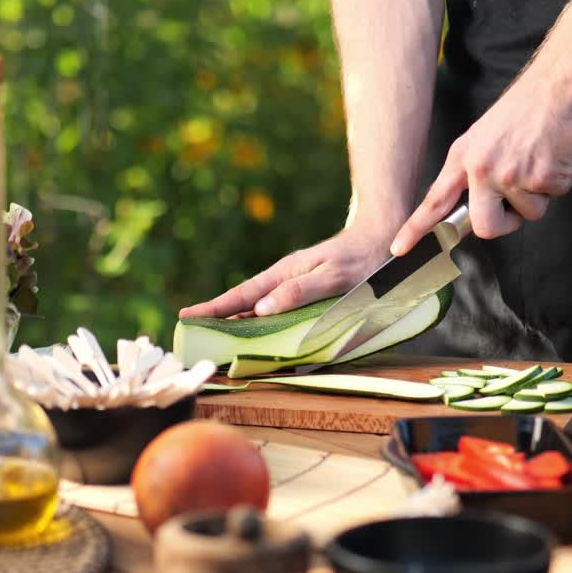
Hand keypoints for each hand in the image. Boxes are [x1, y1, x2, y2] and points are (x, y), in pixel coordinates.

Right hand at [178, 222, 396, 318]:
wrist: (383, 237)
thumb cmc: (360, 259)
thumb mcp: (332, 277)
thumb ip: (299, 292)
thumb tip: (260, 309)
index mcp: (284, 274)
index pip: (242, 295)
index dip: (215, 308)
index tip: (187, 317)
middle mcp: (284, 279)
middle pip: (243, 301)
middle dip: (217, 316)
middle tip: (192, 332)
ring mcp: (293, 284)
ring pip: (257, 305)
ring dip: (236, 319)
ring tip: (215, 335)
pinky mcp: (305, 290)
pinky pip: (274, 308)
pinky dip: (259, 320)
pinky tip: (255, 328)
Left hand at [389, 69, 571, 255]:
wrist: (557, 85)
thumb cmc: (525, 110)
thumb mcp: (483, 137)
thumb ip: (473, 172)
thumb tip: (476, 207)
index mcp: (462, 157)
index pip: (434, 201)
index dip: (415, 228)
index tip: (398, 248)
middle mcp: (481, 169)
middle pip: (485, 227)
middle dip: (504, 225)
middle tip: (515, 205)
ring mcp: (511, 174)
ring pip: (529, 213)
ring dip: (538, 195)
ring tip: (538, 159)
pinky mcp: (542, 176)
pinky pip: (553, 197)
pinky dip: (559, 181)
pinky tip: (554, 154)